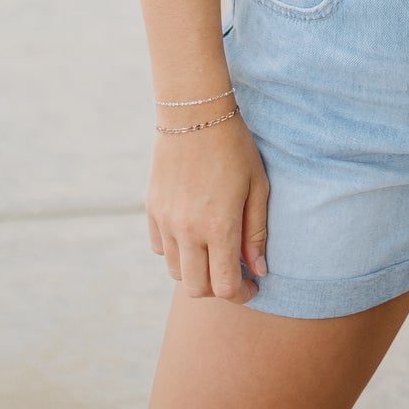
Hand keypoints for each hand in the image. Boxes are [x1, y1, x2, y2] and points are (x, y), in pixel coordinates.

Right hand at [146, 112, 269, 303]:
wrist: (194, 113)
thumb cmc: (234, 147)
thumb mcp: (257, 187)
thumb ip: (256, 233)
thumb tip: (258, 270)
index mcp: (218, 226)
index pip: (225, 286)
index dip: (241, 295)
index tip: (252, 285)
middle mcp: (187, 230)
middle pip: (197, 288)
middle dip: (217, 289)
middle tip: (232, 273)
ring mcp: (165, 221)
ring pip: (176, 271)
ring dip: (196, 271)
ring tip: (213, 252)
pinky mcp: (151, 209)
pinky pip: (159, 248)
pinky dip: (176, 251)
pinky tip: (192, 234)